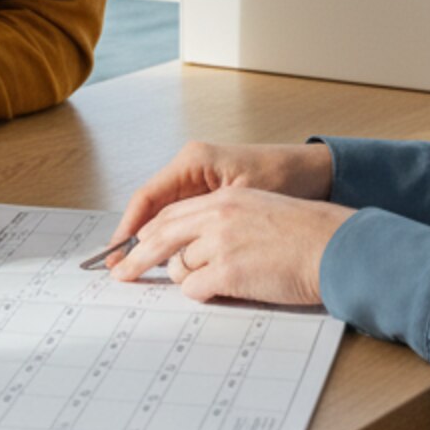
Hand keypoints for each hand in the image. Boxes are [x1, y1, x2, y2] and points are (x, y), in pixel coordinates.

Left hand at [108, 186, 351, 305]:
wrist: (333, 247)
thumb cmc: (303, 235)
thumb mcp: (257, 211)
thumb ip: (222, 222)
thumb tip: (188, 249)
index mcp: (223, 198)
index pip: (170, 214)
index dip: (146, 233)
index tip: (131, 248)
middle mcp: (216, 215)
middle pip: (159, 236)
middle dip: (136, 257)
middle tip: (121, 274)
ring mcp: (220, 242)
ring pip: (179, 268)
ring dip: (189, 279)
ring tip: (220, 281)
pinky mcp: (228, 271)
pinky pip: (196, 290)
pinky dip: (205, 294)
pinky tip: (228, 290)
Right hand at [110, 139, 333, 247]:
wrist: (312, 172)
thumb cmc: (284, 178)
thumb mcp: (242, 201)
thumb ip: (207, 226)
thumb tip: (176, 257)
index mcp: (193, 161)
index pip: (148, 197)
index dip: (129, 228)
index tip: (117, 254)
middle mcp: (190, 167)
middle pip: (151, 207)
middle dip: (134, 238)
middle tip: (119, 268)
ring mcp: (199, 179)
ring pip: (164, 214)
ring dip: (150, 240)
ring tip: (134, 267)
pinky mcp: (209, 192)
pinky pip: (181, 216)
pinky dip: (171, 237)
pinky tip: (165, 258)